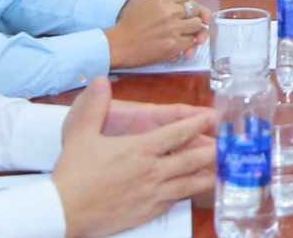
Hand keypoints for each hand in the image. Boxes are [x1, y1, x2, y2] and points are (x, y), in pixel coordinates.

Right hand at [52, 79, 213, 237]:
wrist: (63, 211)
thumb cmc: (73, 174)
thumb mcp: (80, 134)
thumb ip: (93, 105)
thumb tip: (100, 80)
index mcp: (140, 149)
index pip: (177, 133)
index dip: (197, 123)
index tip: (212, 117)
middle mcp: (152, 171)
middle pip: (191, 159)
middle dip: (212, 151)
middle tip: (229, 146)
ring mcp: (151, 194)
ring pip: (188, 183)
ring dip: (206, 176)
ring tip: (222, 172)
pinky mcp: (146, 212)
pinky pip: (173, 202)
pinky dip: (186, 195)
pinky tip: (191, 193)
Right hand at [105, 0, 208, 68]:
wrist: (119, 45)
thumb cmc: (128, 24)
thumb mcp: (143, 1)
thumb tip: (181, 2)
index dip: (186, 1)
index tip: (183, 6)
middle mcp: (170, 10)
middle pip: (195, 8)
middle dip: (192, 15)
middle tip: (186, 20)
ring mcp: (174, 27)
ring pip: (197, 25)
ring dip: (193, 29)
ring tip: (184, 31)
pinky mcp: (174, 44)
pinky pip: (192, 41)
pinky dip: (188, 42)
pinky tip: (180, 42)